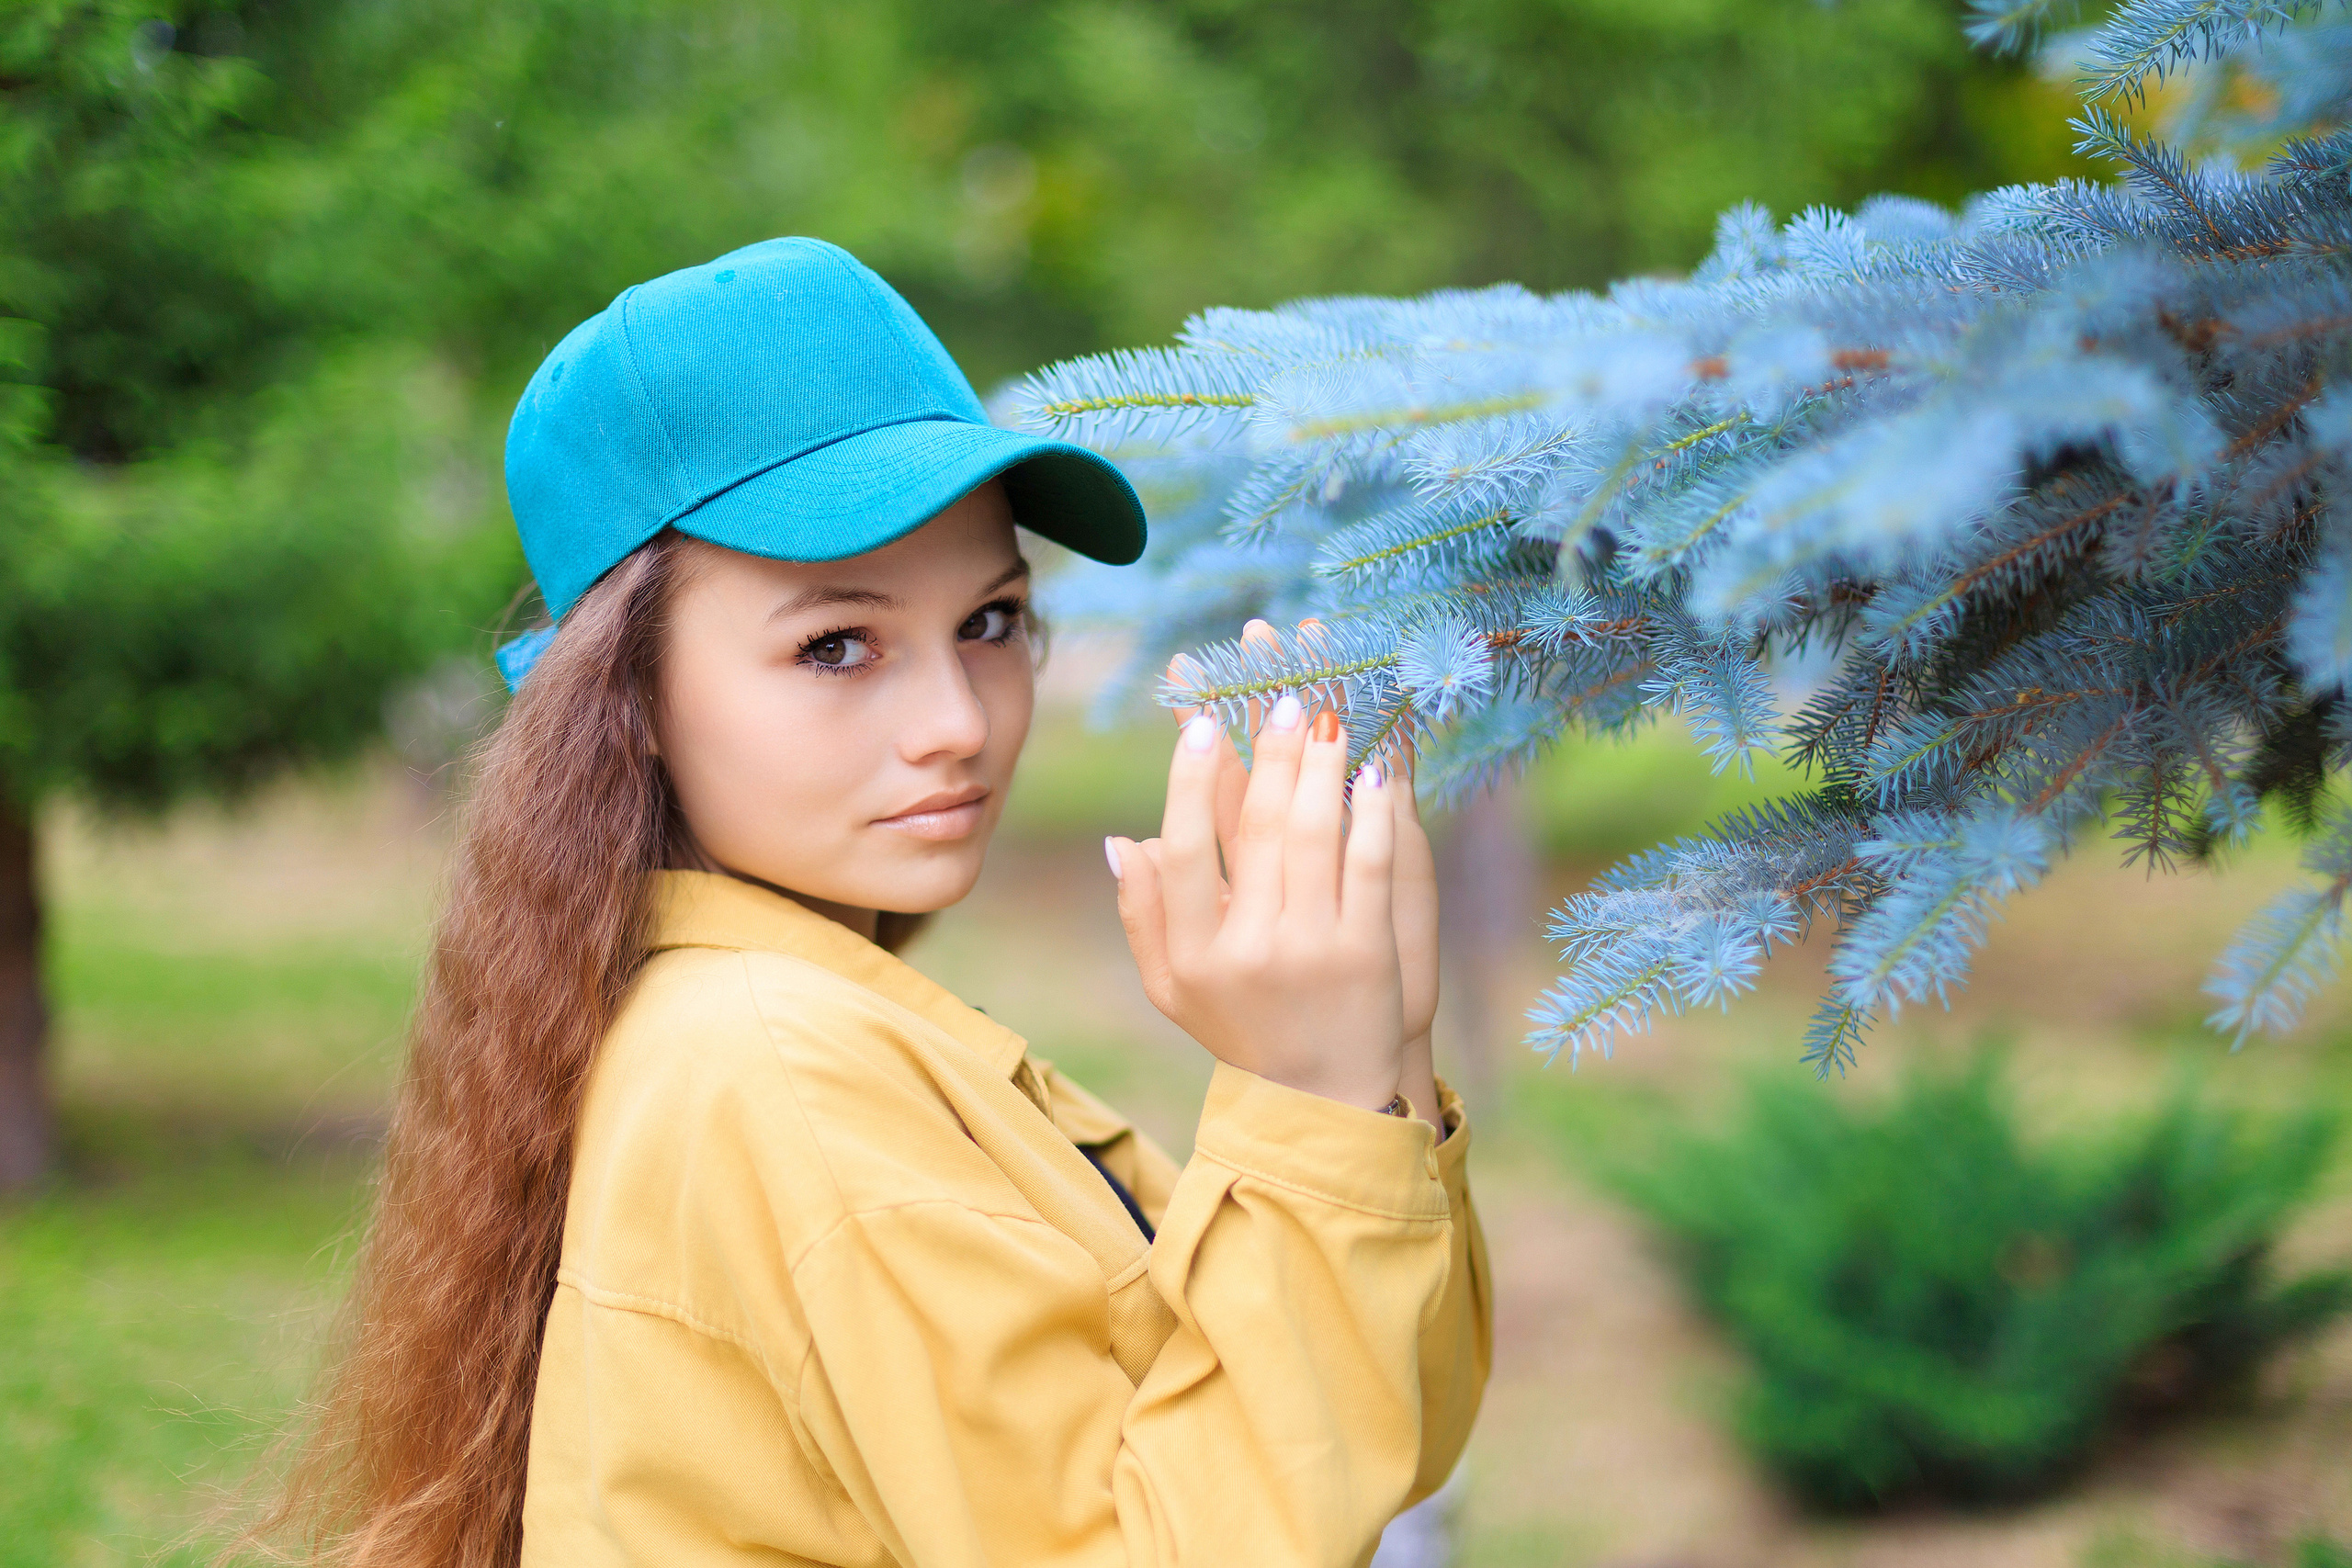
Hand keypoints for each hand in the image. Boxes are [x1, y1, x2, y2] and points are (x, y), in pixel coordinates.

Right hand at [1108, 690, 1406, 1110]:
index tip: (1201, 724)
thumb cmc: (1242, 1029)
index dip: (1191, 784)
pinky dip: (1370, 812)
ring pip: (1315, 837)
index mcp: (1194, 955)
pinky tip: (1373, 769)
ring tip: (1325, 716)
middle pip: (1257, 831)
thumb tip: (1121, 839)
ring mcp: (1313, 952)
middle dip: (1268, 754)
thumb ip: (1142, 916)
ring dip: (1320, 767)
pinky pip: (1371, 865)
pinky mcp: (1370, 953)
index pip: (1184, 852)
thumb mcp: (1173, 988)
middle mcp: (1249, 952)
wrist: (1324, 1098)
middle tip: (1279, 698)